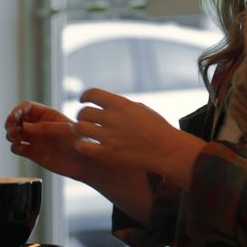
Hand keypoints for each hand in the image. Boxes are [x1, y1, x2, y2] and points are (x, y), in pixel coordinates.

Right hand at [5, 101, 98, 181]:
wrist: (85, 163)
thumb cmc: (81, 143)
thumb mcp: (66, 130)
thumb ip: (45, 128)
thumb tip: (25, 128)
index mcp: (48, 115)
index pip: (27, 107)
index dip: (18, 110)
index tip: (14, 117)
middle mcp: (39, 126)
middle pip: (17, 119)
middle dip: (11, 122)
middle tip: (12, 129)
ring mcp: (35, 139)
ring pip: (15, 133)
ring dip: (11, 134)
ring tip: (17, 139)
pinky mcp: (33, 153)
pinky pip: (17, 148)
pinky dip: (14, 147)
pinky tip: (20, 148)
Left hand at [73, 88, 205, 185]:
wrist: (167, 150)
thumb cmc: (157, 129)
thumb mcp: (140, 109)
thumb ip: (121, 106)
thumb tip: (106, 105)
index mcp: (120, 104)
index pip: (92, 93)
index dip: (84, 96)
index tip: (83, 101)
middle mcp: (112, 118)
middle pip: (83, 112)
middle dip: (82, 116)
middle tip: (85, 121)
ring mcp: (109, 136)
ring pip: (79, 128)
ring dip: (79, 130)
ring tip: (84, 134)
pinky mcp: (108, 153)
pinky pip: (82, 146)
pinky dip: (81, 145)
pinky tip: (87, 146)